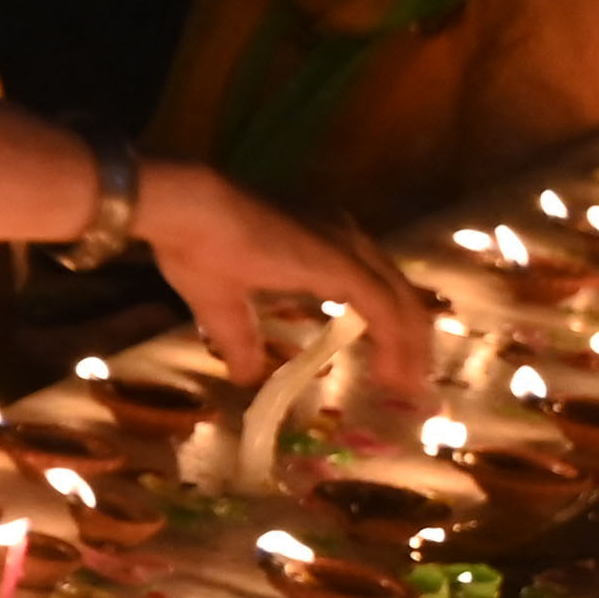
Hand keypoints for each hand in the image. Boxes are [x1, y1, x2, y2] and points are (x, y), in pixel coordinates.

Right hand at [138, 162, 428, 397]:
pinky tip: (392, 374)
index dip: (385, 326)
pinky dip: (395, 344)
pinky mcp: (345, 265)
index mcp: (321, 242)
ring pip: (400, 303)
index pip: (373, 287)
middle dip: (409, 341)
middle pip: (398, 294)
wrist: (188, 211)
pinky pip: (385, 310)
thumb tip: (246, 377)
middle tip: (408, 382)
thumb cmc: (195, 246)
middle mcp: (346, 239)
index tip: (386, 366)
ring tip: (407, 386)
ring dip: (410, 348)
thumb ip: (240, 339)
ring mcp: (349, 249)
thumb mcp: (221, 304)